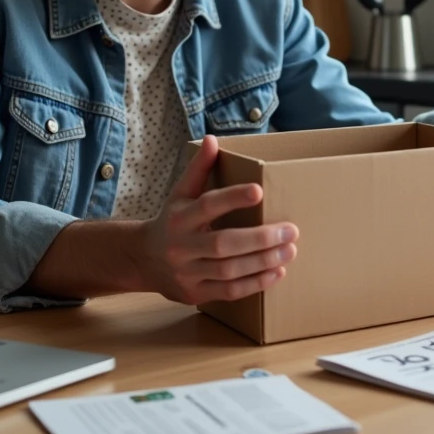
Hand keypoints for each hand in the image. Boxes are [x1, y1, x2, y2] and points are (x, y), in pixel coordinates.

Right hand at [137, 135, 298, 304]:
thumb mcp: (179, 194)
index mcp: (178, 217)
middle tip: (291, 230)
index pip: (207, 205)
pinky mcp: (195, 293)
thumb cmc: (171, 221)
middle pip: (223, 244)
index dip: (232, 198)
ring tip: (290, 250)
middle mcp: (181, 246)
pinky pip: (229, 291)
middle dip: (260, 238)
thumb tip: (212, 139)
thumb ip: (198, 169)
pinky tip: (277, 272)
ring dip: (263, 262)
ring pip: (229, 270)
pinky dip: (255, 283)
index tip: (259, 190)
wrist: (142, 260)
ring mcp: (187, 272)